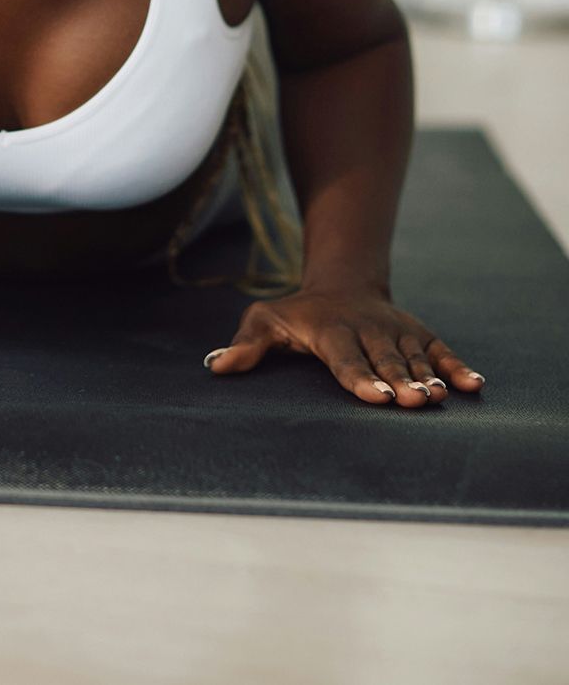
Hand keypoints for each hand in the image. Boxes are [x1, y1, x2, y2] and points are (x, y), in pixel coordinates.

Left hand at [202, 284, 485, 406]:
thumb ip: (246, 345)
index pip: (346, 359)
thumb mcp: (265, 321)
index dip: (360, 378)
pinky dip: (456, 366)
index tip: (376, 397)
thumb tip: (215, 365)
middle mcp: (367, 331)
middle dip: (399, 381)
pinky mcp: (417, 333)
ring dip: (428, 378)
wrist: (341, 284)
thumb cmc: (297, 315)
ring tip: (439, 399)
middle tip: (413, 403)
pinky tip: (474, 386)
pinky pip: (439, 349)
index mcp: (331, 332)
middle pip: (385, 361)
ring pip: (413, 357)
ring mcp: (395, 331)